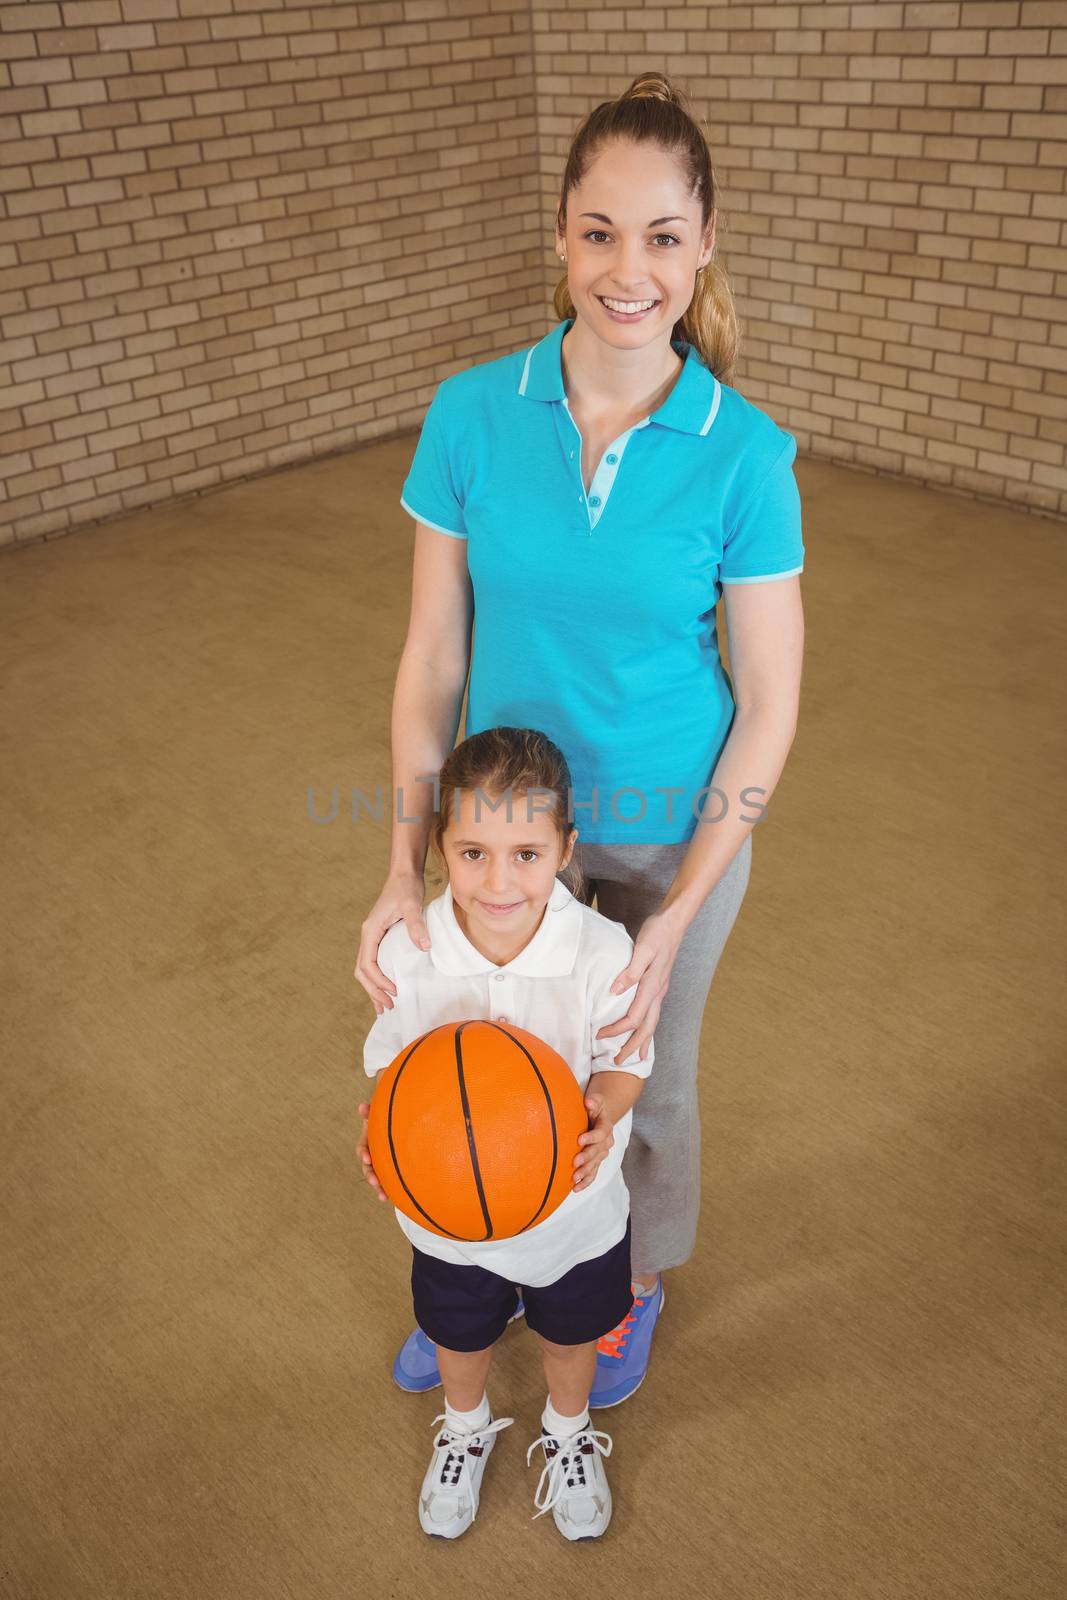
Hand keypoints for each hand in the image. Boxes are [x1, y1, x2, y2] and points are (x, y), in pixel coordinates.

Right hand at [354, 870, 431, 1014]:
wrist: (404, 873)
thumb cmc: (406, 887)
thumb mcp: (412, 904)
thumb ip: (416, 925)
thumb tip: (425, 947)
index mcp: (370, 931)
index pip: (368, 964)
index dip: (379, 981)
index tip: (394, 991)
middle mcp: (368, 936)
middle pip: (363, 971)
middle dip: (373, 991)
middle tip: (388, 1008)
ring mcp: (374, 937)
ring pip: (366, 969)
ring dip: (374, 988)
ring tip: (384, 1006)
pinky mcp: (382, 936)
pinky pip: (375, 962)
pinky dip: (378, 978)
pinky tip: (388, 987)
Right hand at [357, 1102, 388, 1202]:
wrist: (398, 1129)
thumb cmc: (385, 1121)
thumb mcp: (378, 1116)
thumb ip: (370, 1112)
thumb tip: (362, 1106)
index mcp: (367, 1142)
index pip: (362, 1148)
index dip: (364, 1153)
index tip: (367, 1158)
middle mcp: (371, 1155)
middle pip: (367, 1167)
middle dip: (370, 1175)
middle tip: (374, 1181)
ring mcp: (379, 1164)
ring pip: (376, 1177)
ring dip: (378, 1187)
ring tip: (383, 1196)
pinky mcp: (388, 1170)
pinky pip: (386, 1181)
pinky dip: (387, 1190)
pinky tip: (391, 1198)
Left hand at [572, 1093, 613, 1189]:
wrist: (600, 1118)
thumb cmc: (594, 1108)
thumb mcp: (596, 1101)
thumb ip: (593, 1101)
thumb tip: (588, 1102)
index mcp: (606, 1127)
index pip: (601, 1133)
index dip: (591, 1137)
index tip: (579, 1140)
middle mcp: (606, 1142)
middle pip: (598, 1152)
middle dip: (586, 1158)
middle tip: (575, 1162)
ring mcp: (602, 1153)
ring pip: (595, 1164)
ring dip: (585, 1172)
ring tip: (574, 1178)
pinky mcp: (596, 1162)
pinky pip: (593, 1174)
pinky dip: (585, 1182)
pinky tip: (575, 1188)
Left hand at [596, 908, 685, 1065]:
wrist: (674, 922)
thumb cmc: (657, 933)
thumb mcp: (642, 949)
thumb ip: (629, 972)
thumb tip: (615, 991)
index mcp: (653, 986)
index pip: (633, 1018)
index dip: (616, 1030)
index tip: (599, 1035)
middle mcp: (658, 992)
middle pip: (646, 1028)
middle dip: (632, 1047)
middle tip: (618, 1062)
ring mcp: (660, 989)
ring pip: (652, 1022)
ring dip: (642, 1040)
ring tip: (637, 1056)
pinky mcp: (659, 984)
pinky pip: (653, 1013)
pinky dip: (647, 1026)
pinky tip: (643, 1029)